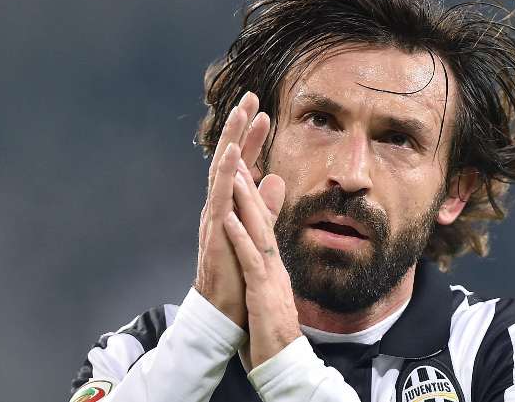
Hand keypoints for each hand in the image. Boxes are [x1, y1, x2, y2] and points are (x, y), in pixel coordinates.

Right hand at [194, 92, 269, 326]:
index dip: (253, 139)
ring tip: (241, 111)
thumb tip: (276, 178)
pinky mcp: (215, 228)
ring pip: (222, 168)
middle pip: (229, 158)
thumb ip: (265, 206)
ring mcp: (215, 214)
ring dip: (233, 139)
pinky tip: (234, 149)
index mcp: (232, 205)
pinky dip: (227, 170)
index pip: (243, 165)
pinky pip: (220, 194)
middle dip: (240, 127)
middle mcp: (220, 204)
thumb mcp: (258, 231)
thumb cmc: (238, 274)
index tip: (265, 113)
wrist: (225, 309)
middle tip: (250, 97)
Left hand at [224, 158, 301, 369]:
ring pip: (256, 231)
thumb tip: (265, 245)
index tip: (240, 162)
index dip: (250, 190)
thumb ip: (267, 264)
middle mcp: (271, 263)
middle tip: (240, 150)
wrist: (284, 363)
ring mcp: (269, 276)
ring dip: (245, 201)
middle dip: (249, 182)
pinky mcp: (262, 293)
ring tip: (234, 172)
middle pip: (260, 217)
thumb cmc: (272, 329)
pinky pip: (250, 261)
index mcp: (269, 262)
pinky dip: (240, 238)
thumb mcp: (269, 290)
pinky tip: (230, 219)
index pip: (259, 220)